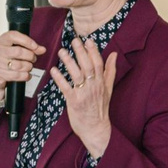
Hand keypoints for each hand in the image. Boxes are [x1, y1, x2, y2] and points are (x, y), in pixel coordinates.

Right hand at [0, 30, 46, 106]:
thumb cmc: (7, 56)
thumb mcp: (16, 47)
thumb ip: (30, 46)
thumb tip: (42, 49)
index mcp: (0, 41)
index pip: (13, 36)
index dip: (27, 41)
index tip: (36, 47)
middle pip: (18, 52)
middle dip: (30, 56)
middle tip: (33, 58)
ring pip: (18, 65)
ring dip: (28, 67)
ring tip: (29, 66)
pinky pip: (16, 76)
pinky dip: (25, 76)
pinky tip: (26, 74)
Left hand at [53, 36, 119, 157]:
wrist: (95, 127)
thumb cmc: (99, 107)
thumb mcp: (108, 88)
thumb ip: (110, 70)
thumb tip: (113, 54)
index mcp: (101, 82)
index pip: (98, 63)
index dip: (93, 51)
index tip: (88, 40)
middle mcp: (93, 86)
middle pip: (87, 66)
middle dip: (81, 52)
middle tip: (74, 40)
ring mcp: (84, 94)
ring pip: (77, 75)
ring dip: (69, 62)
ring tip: (62, 51)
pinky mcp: (74, 101)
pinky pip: (66, 88)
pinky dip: (60, 78)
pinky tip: (54, 70)